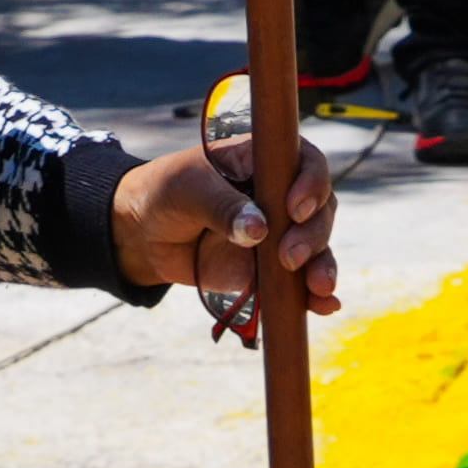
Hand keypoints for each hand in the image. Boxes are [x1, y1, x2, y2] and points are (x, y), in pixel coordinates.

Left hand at [116, 132, 340, 322]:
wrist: (143, 235)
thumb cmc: (164, 194)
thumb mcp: (188, 190)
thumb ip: (222, 208)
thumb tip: (259, 231)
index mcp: (264, 161)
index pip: (306, 164)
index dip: (311, 184)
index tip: (293, 209)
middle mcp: (279, 195)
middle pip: (319, 209)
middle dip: (312, 234)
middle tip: (288, 256)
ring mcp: (278, 233)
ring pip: (316, 246)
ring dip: (322, 266)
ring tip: (317, 288)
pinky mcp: (270, 268)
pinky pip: (299, 281)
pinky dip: (314, 296)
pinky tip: (325, 306)